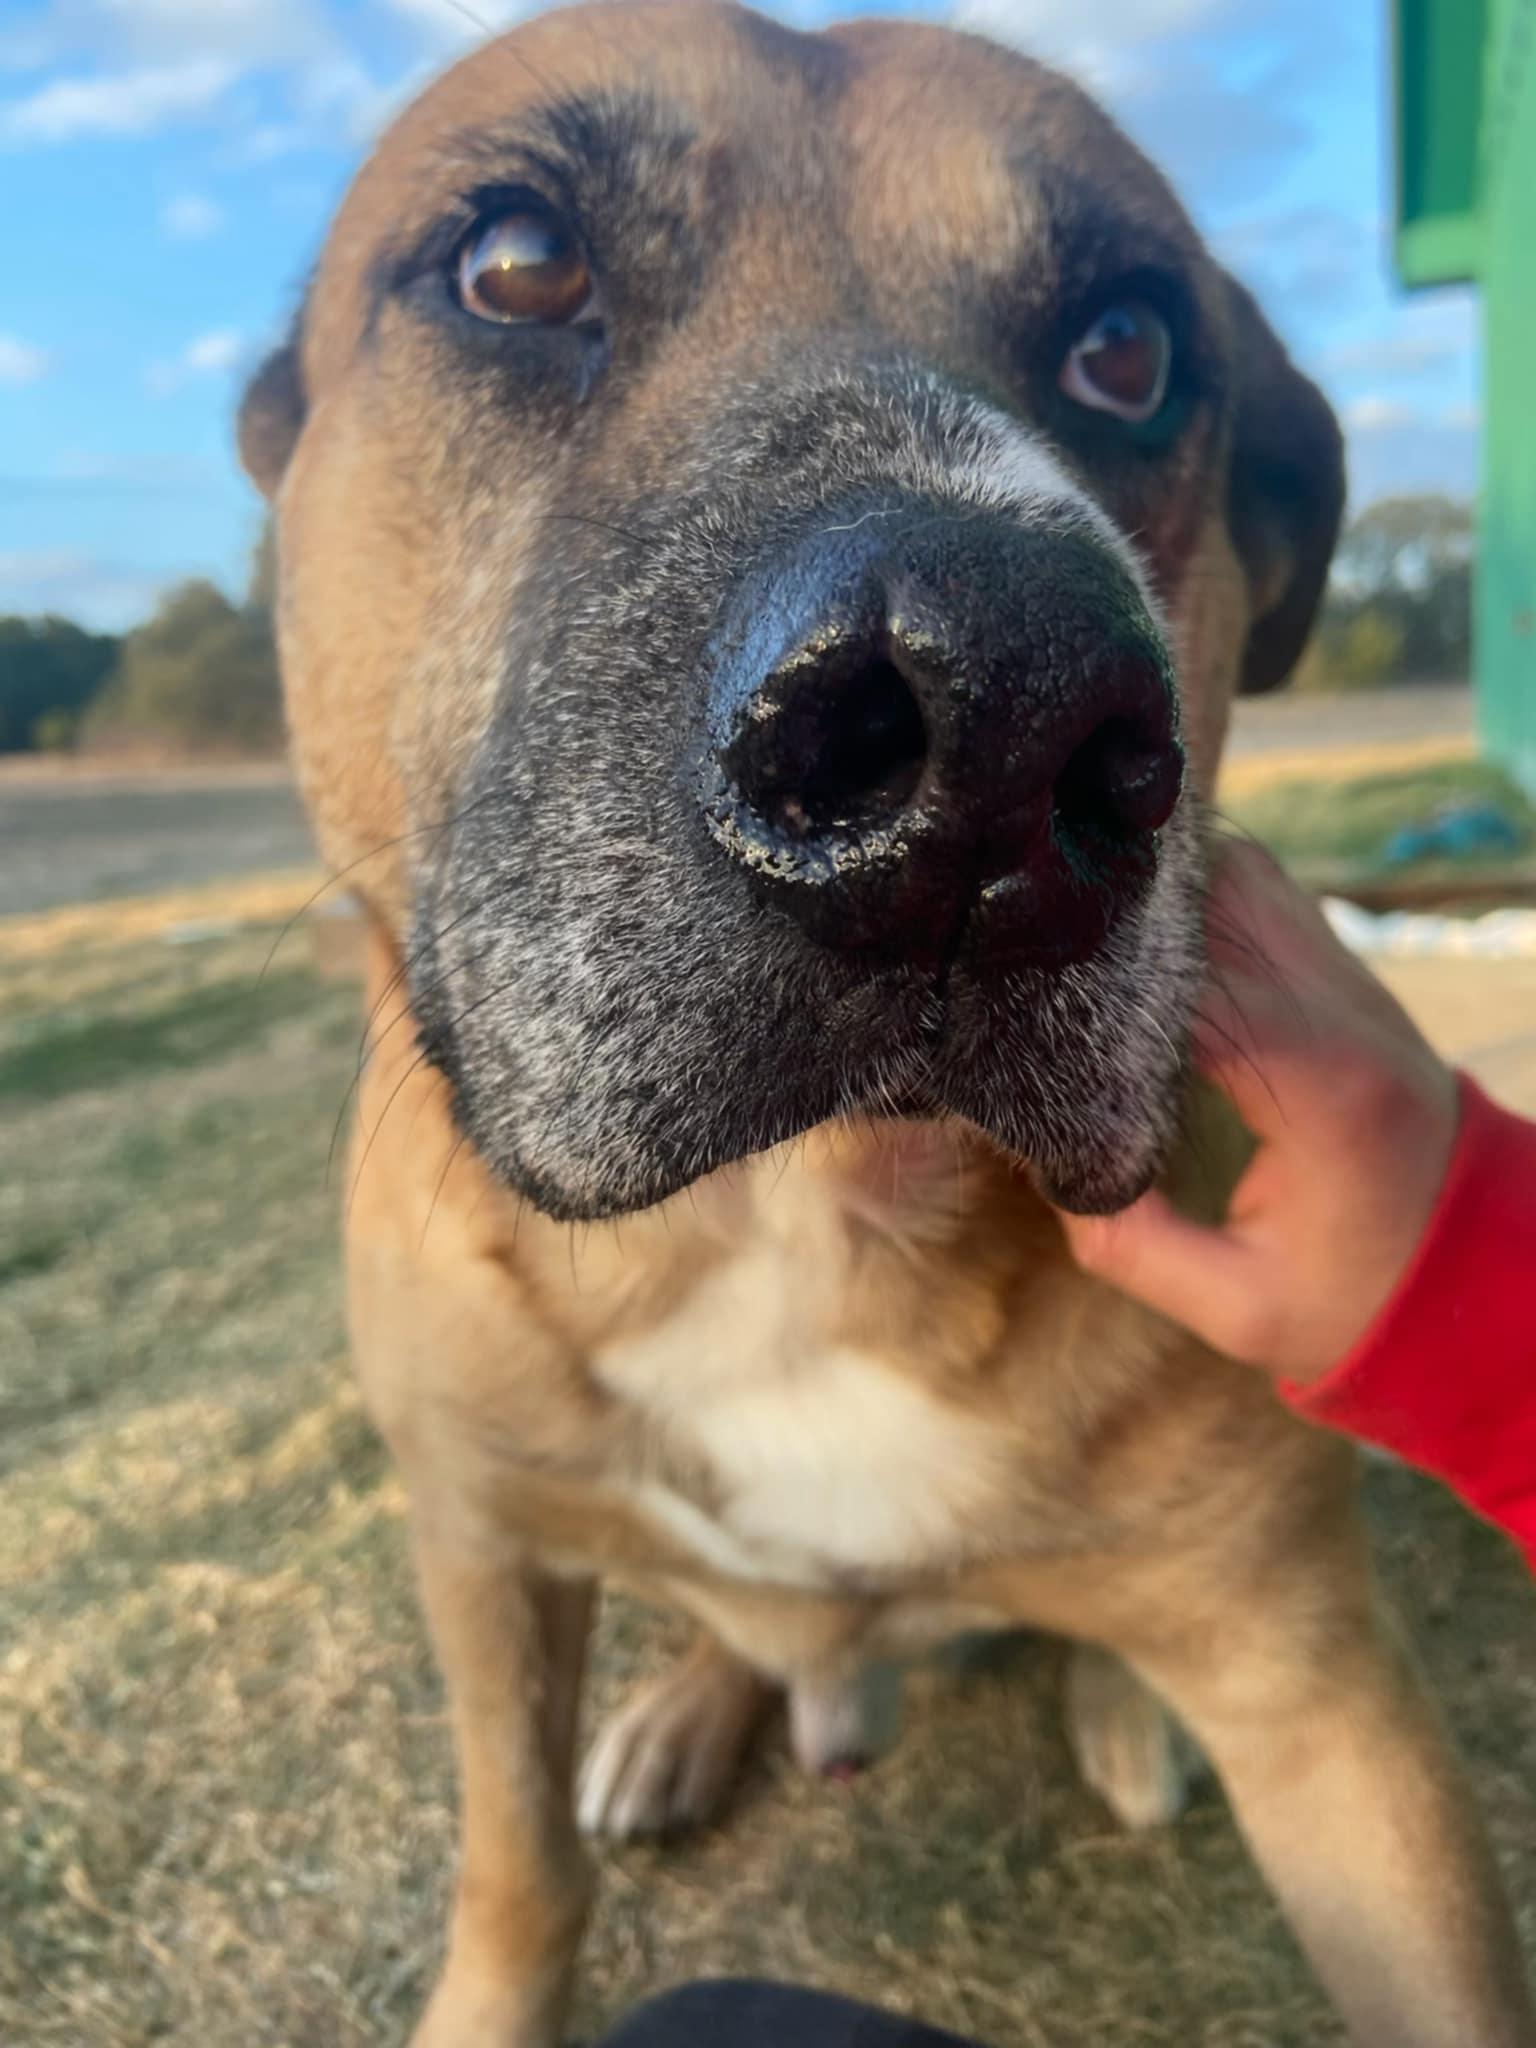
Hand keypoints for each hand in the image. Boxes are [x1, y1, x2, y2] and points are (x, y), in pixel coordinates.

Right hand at [1058, 839, 1460, 1385]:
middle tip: (1032, 946)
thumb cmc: (1353, 1290)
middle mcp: (1347, 1010)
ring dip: (1156, 889)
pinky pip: (1257, 888)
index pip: (1204, 991)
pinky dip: (1188, 891)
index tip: (1030, 1006)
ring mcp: (1350, 976)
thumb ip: (1135, 1248)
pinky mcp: (1337, 967)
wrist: (1464, 1259)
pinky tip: (1128, 919)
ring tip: (1074, 924)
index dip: (1109, 984)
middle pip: (1222, 901)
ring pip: (1242, 873)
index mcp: (1330, 1086)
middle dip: (1122, 916)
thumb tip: (1047, 1164)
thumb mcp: (1240, 1308)